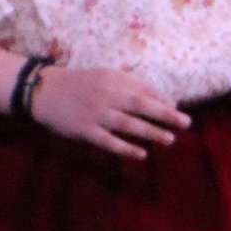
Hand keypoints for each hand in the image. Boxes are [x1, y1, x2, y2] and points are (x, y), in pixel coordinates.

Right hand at [30, 65, 190, 159]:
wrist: (44, 90)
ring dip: (150, 132)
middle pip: (140, 105)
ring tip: (169, 139)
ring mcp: (95, 113)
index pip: (143, 90)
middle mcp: (105, 95)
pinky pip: (108, 141)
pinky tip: (142, 154)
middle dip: (164, 114)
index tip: (178, 110)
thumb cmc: (80, 84)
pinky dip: (126, 148)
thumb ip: (134, 85)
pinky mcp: (84, 130)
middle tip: (185, 123)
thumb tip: (166, 100)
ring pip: (127, 124)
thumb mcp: (106, 76)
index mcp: (112, 79)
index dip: (162, 100)